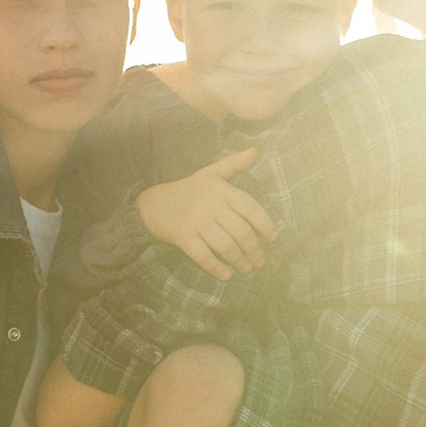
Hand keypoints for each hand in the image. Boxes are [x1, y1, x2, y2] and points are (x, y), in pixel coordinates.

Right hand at [136, 151, 277, 279]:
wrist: (152, 203)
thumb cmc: (188, 189)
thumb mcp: (211, 173)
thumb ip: (234, 164)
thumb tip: (256, 151)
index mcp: (220, 190)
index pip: (249, 207)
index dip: (265, 224)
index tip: (273, 238)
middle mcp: (210, 205)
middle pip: (240, 231)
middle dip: (254, 249)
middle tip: (261, 261)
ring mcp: (196, 222)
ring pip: (225, 245)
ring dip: (239, 260)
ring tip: (247, 268)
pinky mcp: (183, 237)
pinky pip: (203, 256)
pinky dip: (216, 267)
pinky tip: (227, 275)